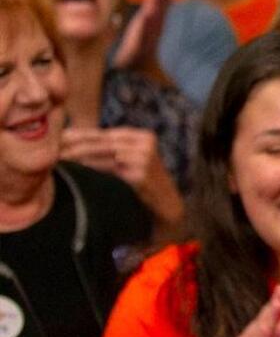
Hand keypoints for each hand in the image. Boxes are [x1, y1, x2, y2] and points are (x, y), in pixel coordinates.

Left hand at [61, 127, 183, 224]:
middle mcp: (145, 143)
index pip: (106, 133)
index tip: (61, 136)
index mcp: (143, 136)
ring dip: (81, 155)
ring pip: (105, 153)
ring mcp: (144, 158)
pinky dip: (93, 167)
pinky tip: (78, 168)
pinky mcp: (141, 174)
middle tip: (56, 146)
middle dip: (77, 144)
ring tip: (62, 157)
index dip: (82, 134)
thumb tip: (79, 142)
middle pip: (104, 141)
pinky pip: (110, 168)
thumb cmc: (145, 182)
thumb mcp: (133, 160)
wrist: (167, 203)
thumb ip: (114, 150)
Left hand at [112, 0, 170, 70]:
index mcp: (152, 21)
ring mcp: (148, 37)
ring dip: (157, 4)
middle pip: (161, 5)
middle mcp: (153, 27)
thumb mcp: (138, 29)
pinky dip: (147, 24)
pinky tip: (148, 13)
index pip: (160, 0)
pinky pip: (144, 34)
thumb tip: (140, 1)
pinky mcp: (141, 48)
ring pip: (154, 17)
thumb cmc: (134, 52)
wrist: (134, 76)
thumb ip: (144, 16)